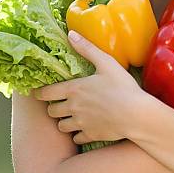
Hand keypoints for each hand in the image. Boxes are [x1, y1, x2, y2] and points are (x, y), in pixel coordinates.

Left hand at [33, 30, 149, 144]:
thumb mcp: (106, 63)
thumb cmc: (122, 87)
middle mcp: (73, 108)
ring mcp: (81, 123)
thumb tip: (70, 34)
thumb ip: (87, 48)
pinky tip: (85, 128)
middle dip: (53, 107)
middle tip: (59, 103)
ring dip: (64, 121)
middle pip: (52, 111)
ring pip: (62, 127)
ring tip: (71, 117)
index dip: (40, 93)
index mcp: (74, 89)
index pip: (46, 93)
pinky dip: (78, 134)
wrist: (135, 114)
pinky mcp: (91, 135)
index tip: (38, 93)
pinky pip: (76, 138)